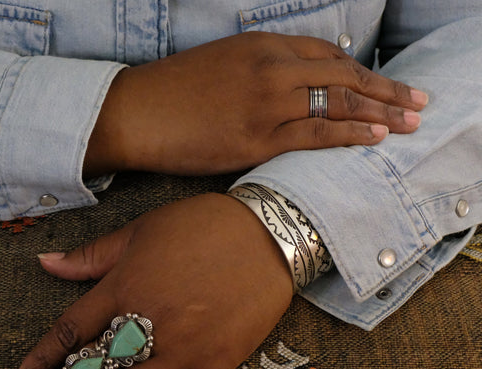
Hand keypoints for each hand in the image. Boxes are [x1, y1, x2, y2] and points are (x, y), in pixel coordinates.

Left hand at [12, 193, 293, 368]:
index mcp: (122, 286)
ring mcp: (180, 348)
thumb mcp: (140, 230)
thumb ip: (91, 256)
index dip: (41, 361)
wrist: (268, 235)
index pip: (70, 332)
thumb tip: (44, 262)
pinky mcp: (212, 364)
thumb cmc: (199, 226)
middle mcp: (145, 322)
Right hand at [84, 31, 427, 177]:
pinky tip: (373, 137)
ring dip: (379, 112)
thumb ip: (259, 71)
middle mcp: (270, 68)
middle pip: (343, 76)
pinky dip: (349, 134)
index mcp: (260, 46)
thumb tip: (289, 91)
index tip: (382, 84)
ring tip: (408, 121)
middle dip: (386, 89)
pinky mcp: (256, 138)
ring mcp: (266, 103)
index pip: (326, 55)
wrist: (135, 113)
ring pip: (337, 104)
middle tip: (417, 101)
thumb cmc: (171, 92)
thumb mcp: (220, 65)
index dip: (360, 72)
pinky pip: (314, 134)